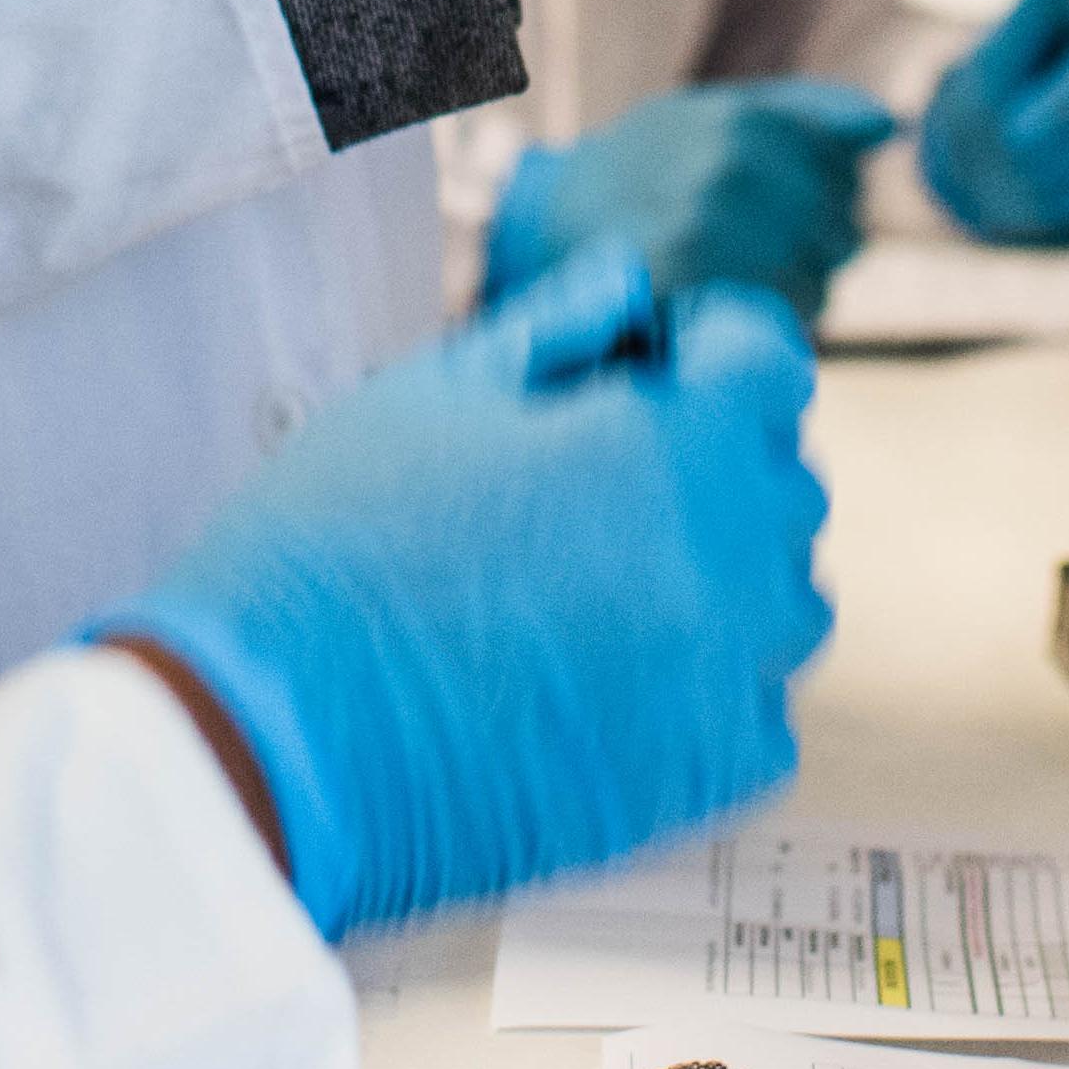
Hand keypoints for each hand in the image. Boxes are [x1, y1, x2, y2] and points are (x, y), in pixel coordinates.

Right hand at [101, 242, 829, 937]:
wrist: (282, 732)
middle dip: (714, 457)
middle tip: (598, 477)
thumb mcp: (436, 389)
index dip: (708, 349)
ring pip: (786, 603)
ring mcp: (726, 678)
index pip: (770, 362)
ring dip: (724, 574)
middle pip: (784, 482)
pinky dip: (709, 686)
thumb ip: (557, 325)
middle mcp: (729, 559)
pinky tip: (606, 671)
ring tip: (599, 578)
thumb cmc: (339, 542)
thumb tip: (629, 286)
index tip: (646, 367)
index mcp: (673, 442)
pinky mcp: (704, 782)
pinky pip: (759, 714)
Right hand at [484, 79, 894, 327]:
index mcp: (743, 122)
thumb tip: (888, 126)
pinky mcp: (693, 292)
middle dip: (819, 248)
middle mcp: (733, 170)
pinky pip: (777, 320)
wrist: (546, 225)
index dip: (827, 194)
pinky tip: (733, 306)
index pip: (843, 170)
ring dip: (798, 291)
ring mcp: (712, 231)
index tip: (782, 203)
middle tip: (759, 251)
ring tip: (742, 278)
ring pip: (820, 282)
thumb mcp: (712, 115)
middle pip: (842, 231)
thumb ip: (804, 113)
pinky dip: (768, 322)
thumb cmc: (643, 167)